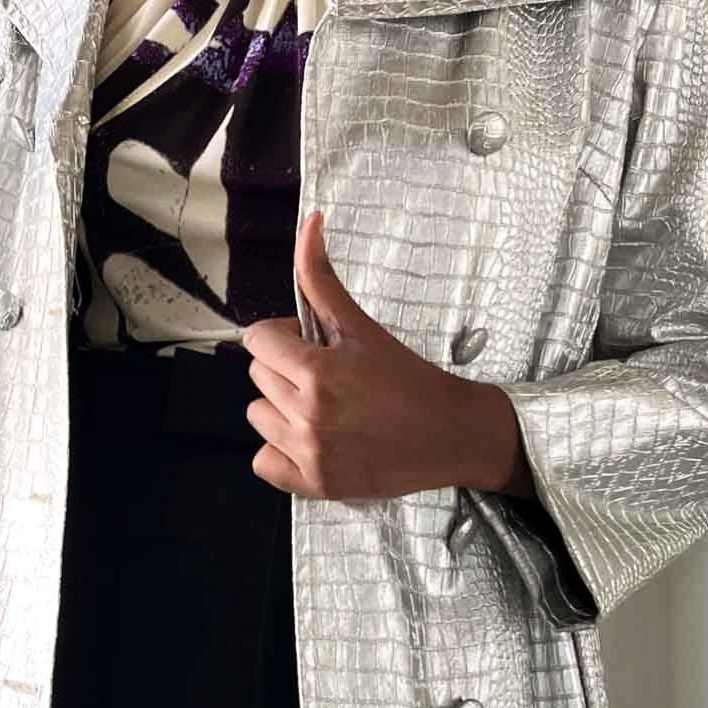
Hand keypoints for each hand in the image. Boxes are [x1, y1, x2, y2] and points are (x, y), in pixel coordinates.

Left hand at [239, 210, 534, 501]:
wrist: (450, 434)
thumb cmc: (410, 379)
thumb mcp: (363, 327)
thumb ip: (322, 279)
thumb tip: (309, 223)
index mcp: (318, 371)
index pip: (256, 340)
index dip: (280, 336)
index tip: (308, 344)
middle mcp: (308, 415)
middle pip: (258, 376)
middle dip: (285, 369)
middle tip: (326, 376)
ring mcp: (309, 453)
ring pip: (257, 416)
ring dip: (280, 409)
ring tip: (320, 408)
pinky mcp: (314, 484)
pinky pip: (263, 462)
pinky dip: (280, 452)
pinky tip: (312, 440)